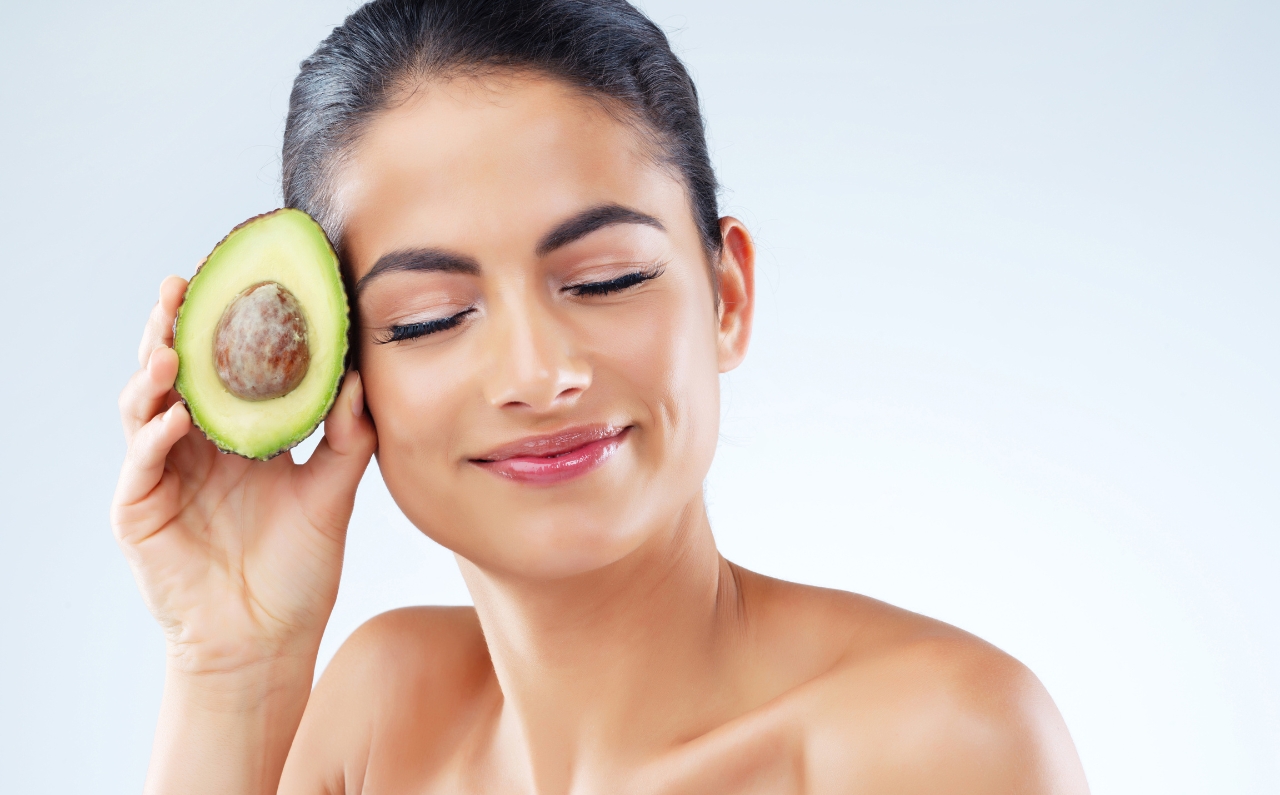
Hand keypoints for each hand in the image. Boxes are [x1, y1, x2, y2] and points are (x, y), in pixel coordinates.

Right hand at [112, 275, 376, 675]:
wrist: (269, 641)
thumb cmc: (297, 572)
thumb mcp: (332, 495)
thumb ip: (346, 437)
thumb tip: (360, 378)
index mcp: (238, 436)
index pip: (223, 368)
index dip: (222, 326)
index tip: (234, 280)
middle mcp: (196, 447)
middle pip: (174, 374)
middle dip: (171, 329)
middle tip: (179, 287)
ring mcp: (162, 476)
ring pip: (144, 408)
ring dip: (153, 374)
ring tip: (170, 346)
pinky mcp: (140, 512)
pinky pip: (141, 464)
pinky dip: (155, 437)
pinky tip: (175, 416)